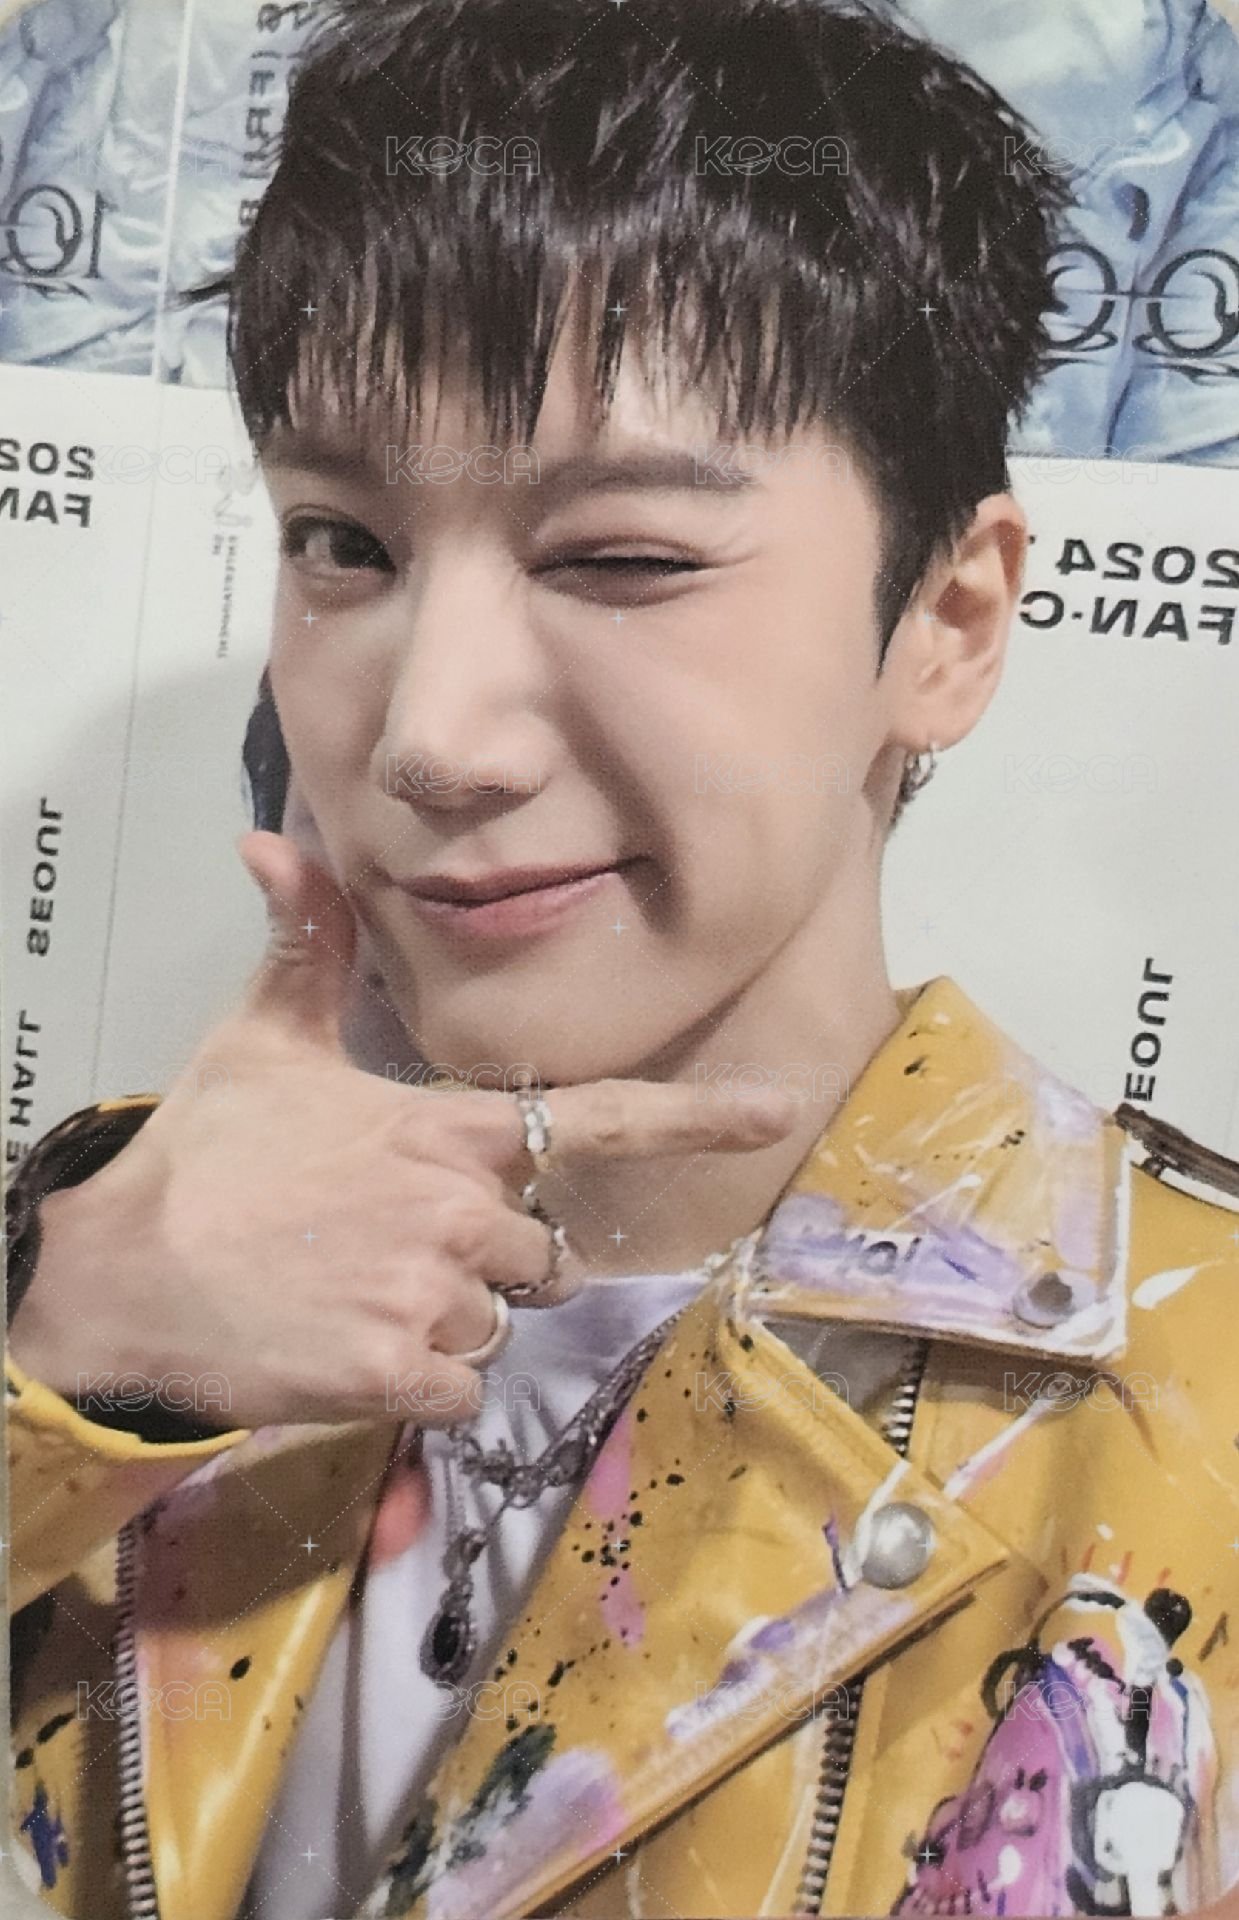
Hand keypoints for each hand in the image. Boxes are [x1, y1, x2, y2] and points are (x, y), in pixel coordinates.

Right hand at [8, 832, 795, 1430]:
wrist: (124, 1275)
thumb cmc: (202, 1155)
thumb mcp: (257, 1040)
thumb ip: (305, 947)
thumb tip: (269, 840)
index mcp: (446, 1128)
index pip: (597, 1118)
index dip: (693, 1112)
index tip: (775, 1104)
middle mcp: (460, 1210)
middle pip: (542, 1252)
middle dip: (494, 1256)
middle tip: (399, 1244)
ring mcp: (432, 1296)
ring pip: (501, 1325)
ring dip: (450, 1321)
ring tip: (359, 1291)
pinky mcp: (397, 1374)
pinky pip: (461, 1392)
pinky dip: (418, 1383)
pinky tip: (349, 1347)